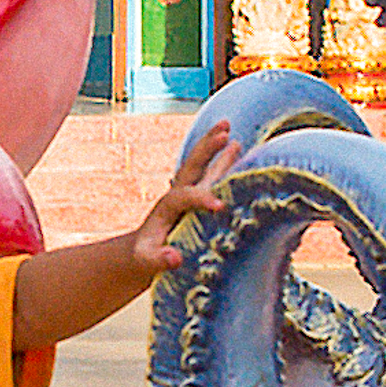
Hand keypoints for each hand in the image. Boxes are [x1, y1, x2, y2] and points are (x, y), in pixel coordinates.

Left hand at [133, 121, 241, 271]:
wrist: (146, 249)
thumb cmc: (148, 256)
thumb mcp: (148, 261)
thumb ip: (158, 260)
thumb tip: (174, 258)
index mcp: (167, 208)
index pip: (184, 196)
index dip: (201, 198)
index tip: (220, 205)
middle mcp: (179, 194)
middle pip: (192, 167)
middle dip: (207, 150)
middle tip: (225, 133)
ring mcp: (190, 192)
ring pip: (202, 164)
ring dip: (213, 144)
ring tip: (226, 125)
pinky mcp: (199, 195)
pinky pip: (213, 174)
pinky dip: (225, 161)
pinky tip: (239, 147)